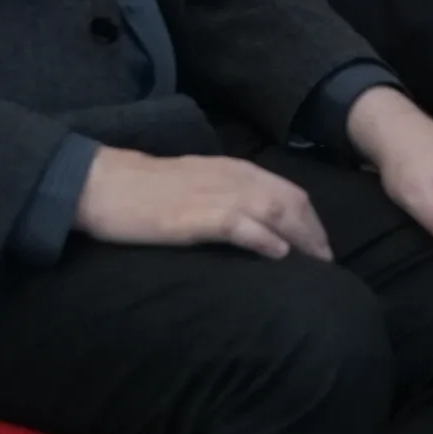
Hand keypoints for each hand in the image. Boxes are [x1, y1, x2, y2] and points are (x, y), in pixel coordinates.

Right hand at [72, 145, 329, 259]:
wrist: (105, 183)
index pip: (288, 191)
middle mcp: (232, 178)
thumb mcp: (198, 184)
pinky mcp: (194, 217)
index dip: (310, 219)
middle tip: (327, 262)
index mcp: (234, 170)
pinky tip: (279, 254)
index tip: (322, 246)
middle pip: (290, 201)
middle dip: (314, 232)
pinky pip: (239, 225)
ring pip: (273, 210)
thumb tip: (257, 222)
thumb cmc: (148, 189)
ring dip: (300, 237)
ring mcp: (214, 195)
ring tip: (315, 263)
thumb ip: (228, 195)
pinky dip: (263, 238)